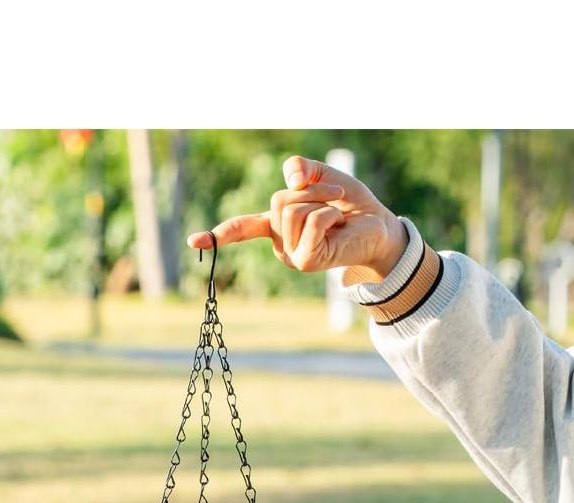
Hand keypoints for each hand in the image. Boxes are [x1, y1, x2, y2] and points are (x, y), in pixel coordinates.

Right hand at [187, 156, 408, 282]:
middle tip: (334, 197)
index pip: (244, 228)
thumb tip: (291, 176)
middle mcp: (280, 243)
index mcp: (278, 226)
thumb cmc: (353, 205)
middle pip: (278, 202)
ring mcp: (291, 255)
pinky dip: (329, 214)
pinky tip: (339, 225)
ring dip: (321, 200)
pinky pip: (311, 222)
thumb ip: (303, 169)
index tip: (193, 242)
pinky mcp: (306, 261)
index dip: (220, 233)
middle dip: (309, 190)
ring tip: (338, 212)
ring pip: (292, 211)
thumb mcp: (324, 176)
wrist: (380, 227)